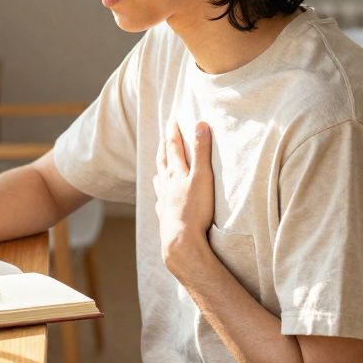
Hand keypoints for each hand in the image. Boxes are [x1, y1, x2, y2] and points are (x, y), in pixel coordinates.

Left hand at [153, 121, 215, 270]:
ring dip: (160, 169)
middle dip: (165, 147)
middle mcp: (166, 185)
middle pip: (163, 162)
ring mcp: (163, 201)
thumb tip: (200, 124)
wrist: (180, 241)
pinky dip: (160, 194)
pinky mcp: (165, 216)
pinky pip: (160, 201)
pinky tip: (160, 197)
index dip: (173, 133)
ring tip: (159, 164)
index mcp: (176, 173)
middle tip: (164, 137)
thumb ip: (201, 151)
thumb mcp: (202, 177)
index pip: (174, 147)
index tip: (172, 120)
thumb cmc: (194, 210)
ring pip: (159, 180)